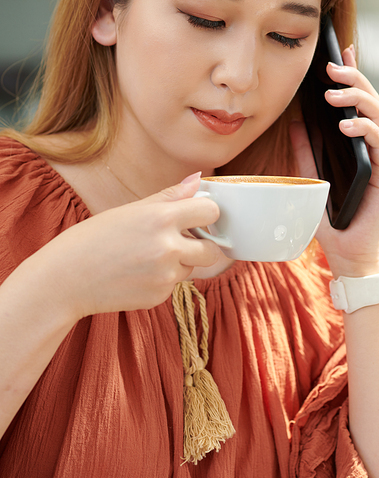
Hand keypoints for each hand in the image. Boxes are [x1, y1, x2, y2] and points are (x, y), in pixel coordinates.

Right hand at [27, 175, 221, 320]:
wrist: (66, 278)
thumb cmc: (95, 238)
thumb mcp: (131, 209)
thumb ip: (170, 196)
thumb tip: (198, 180)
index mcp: (162, 218)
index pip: (211, 211)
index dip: (206, 213)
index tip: (198, 216)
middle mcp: (168, 248)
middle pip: (213, 249)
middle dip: (202, 245)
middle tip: (181, 240)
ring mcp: (165, 276)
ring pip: (192, 268)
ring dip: (180, 263)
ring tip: (146, 257)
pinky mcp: (159, 297)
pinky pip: (174, 285)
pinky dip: (162, 280)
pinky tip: (137, 274)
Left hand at [290, 45, 378, 277]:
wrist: (347, 252)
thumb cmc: (333, 218)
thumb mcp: (311, 178)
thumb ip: (307, 151)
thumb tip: (295, 122)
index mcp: (357, 144)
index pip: (357, 102)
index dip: (353, 74)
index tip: (341, 49)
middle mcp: (373, 147)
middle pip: (371, 101)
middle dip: (354, 79)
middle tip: (331, 68)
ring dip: (358, 100)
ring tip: (334, 95)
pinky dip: (365, 129)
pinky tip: (346, 126)